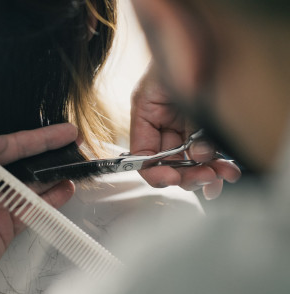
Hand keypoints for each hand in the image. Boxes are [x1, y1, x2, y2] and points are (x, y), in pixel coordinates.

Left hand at [0, 120, 76, 274]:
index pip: (6, 145)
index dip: (34, 138)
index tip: (58, 133)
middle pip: (21, 163)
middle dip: (47, 154)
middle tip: (70, 147)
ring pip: (30, 186)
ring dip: (53, 176)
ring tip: (73, 166)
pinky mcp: (3, 226)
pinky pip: (33, 209)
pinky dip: (51, 200)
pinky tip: (64, 190)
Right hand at [130, 63, 240, 199]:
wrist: (196, 37)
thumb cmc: (175, 54)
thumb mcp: (169, 90)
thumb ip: (181, 123)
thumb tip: (200, 154)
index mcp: (146, 117)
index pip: (143, 156)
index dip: (155, 172)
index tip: (172, 178)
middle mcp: (164, 126)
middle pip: (170, 164)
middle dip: (187, 175)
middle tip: (205, 177)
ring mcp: (184, 127)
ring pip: (190, 163)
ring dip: (206, 173)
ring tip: (221, 175)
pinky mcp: (204, 127)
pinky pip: (208, 153)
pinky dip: (218, 163)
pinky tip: (226, 169)